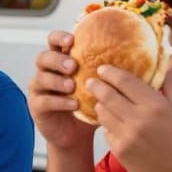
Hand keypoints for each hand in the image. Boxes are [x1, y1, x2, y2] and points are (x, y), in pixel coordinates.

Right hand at [26, 31, 95, 151]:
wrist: (77, 133)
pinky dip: (59, 101)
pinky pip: (44, 101)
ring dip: (57, 81)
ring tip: (72, 86)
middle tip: (73, 66)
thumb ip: (105, 72)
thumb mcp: (99, 85)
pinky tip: (74, 104)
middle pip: (43, 57)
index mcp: (60, 60)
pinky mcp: (37, 106)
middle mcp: (47, 71)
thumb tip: (134, 58)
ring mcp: (39, 89)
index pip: (54, 41)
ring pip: (41, 78)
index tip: (72, 40)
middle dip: (58, 60)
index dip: (59, 38)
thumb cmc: (89, 105)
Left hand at [89, 65, 171, 171]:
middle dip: (96, 85)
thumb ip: (171, 83)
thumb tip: (164, 60)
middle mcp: (138, 120)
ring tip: (102, 101)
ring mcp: (126, 137)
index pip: (124, 81)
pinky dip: (108, 126)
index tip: (103, 68)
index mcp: (155, 105)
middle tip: (91, 81)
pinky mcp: (119, 152)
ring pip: (102, 113)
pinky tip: (115, 124)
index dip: (110, 72)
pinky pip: (106, 132)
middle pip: (106, 96)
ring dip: (100, 105)